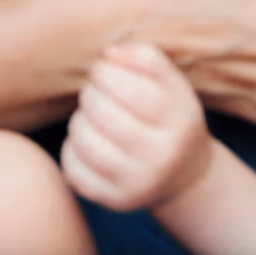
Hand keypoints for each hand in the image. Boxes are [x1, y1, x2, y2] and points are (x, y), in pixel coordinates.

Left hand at [62, 43, 212, 211]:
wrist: (184, 177)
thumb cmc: (169, 118)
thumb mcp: (173, 85)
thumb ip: (146, 58)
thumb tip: (110, 53)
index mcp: (180, 122)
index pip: (133, 90)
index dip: (106, 72)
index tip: (102, 68)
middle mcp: (162, 157)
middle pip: (104, 113)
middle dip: (90, 93)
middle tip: (95, 91)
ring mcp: (138, 184)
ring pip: (84, 140)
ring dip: (79, 119)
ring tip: (91, 116)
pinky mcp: (115, 201)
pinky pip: (73, 169)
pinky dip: (71, 148)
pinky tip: (86, 142)